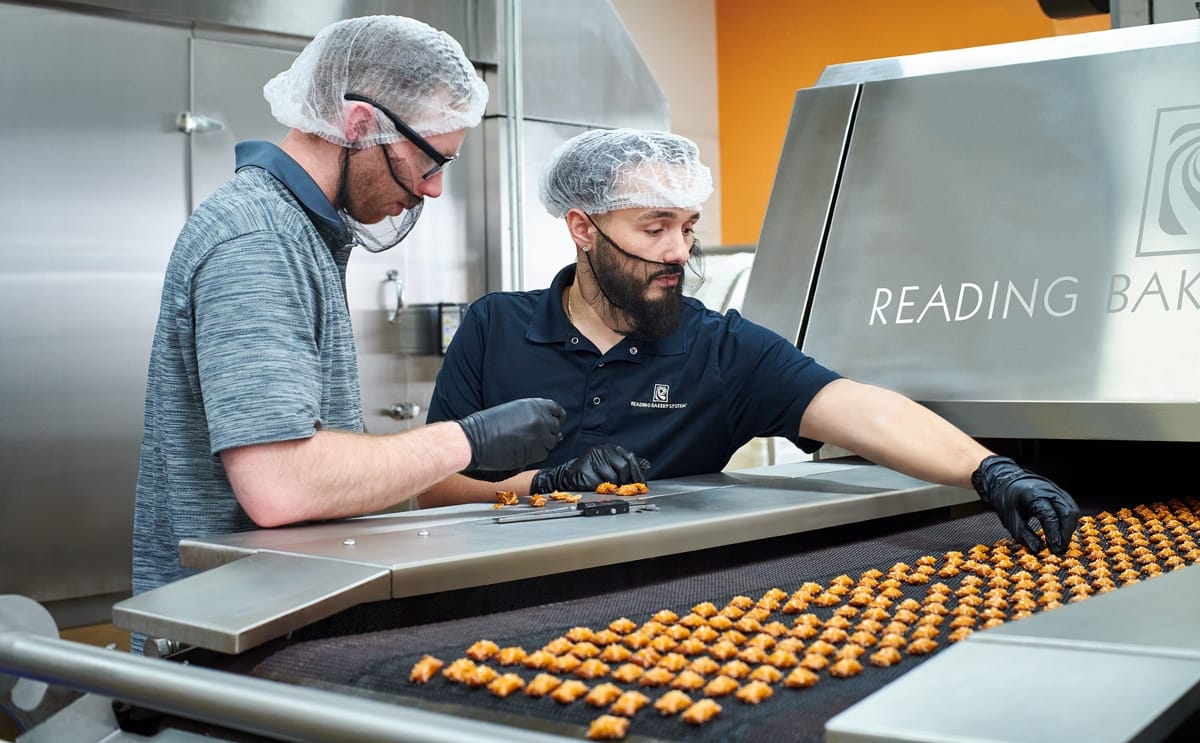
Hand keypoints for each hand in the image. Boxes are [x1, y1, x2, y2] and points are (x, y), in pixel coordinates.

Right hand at [457, 398, 564, 473]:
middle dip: (549, 431)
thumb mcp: (512, 410)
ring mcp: (539, 437)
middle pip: (556, 427)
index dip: (557, 417)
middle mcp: (540, 420)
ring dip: (543, 443)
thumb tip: (544, 424)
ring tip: (528, 444)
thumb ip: (530, 414)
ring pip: (551, 442)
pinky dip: (537, 454)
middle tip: (538, 436)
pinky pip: (543, 454)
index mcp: (534, 405)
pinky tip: (524, 451)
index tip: (556, 421)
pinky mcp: (534, 453)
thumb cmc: (486, 424)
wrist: (474, 440)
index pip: (557, 410)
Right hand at [531, 443, 649, 493]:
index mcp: (611, 448)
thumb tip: (646, 465)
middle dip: (626, 481)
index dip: (638, 473)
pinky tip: (597, 487)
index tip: (642, 485)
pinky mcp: (584, 469)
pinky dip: (600, 489)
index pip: (630, 457)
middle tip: (624, 489)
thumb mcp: (611, 464)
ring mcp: (592, 458)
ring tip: (608, 487)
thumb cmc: (591, 471)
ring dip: (612, 486)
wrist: (568, 476)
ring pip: (612, 476)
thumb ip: (628, 465)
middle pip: (623, 466)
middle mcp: (602, 450)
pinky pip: (599, 483)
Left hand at [971, 455, 1079, 554]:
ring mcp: (1056, 490)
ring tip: (1061, 543)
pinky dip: (1068, 522)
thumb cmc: (1005, 498)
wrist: (1004, 479)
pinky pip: (1070, 508)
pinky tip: (1061, 532)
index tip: (1055, 550)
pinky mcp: (1060, 493)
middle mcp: (1049, 490)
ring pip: (1072, 510)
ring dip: (1069, 529)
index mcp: (1034, 495)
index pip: (1050, 517)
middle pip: (1068, 513)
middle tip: (1060, 549)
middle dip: (1066, 534)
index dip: (1054, 535)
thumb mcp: (1009, 519)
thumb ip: (1024, 535)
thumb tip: (1038, 549)